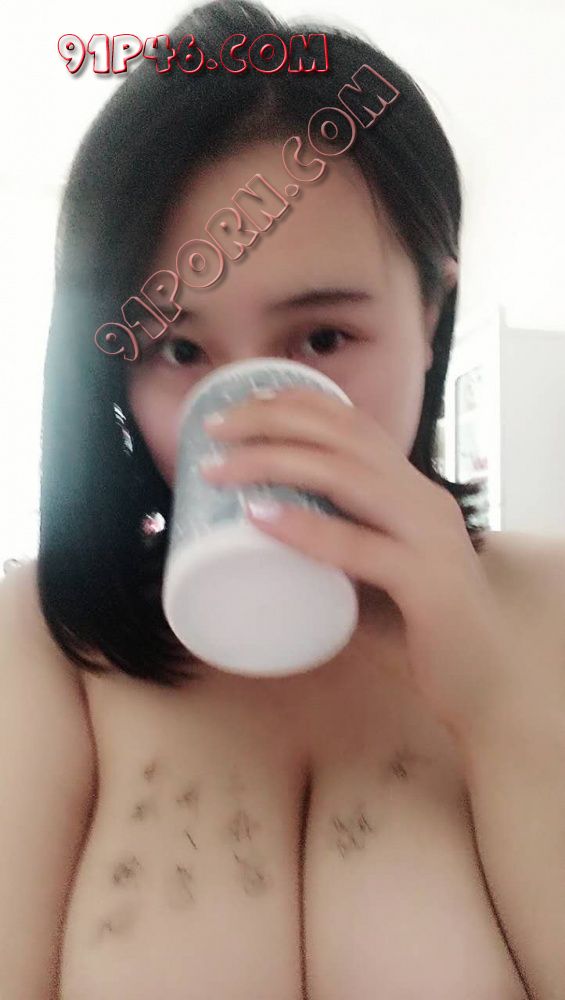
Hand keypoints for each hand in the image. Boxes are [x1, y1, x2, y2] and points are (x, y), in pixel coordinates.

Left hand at [200, 385, 518, 739]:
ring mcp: (429, 537)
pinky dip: (306, 528)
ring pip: (346, 475)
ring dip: (274, 462)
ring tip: (220, 469)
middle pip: (342, 436)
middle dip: (271, 420)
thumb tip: (269, 541)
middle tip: (214, 428)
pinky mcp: (428, 583)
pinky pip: (361, 546)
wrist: (489, 681)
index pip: (354, 424)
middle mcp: (423, 499)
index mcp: (413, 491)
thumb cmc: (425, 628)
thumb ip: (340, 548)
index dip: (297, 402)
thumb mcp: (380, 570)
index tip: (243, 402)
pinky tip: (261, 518)